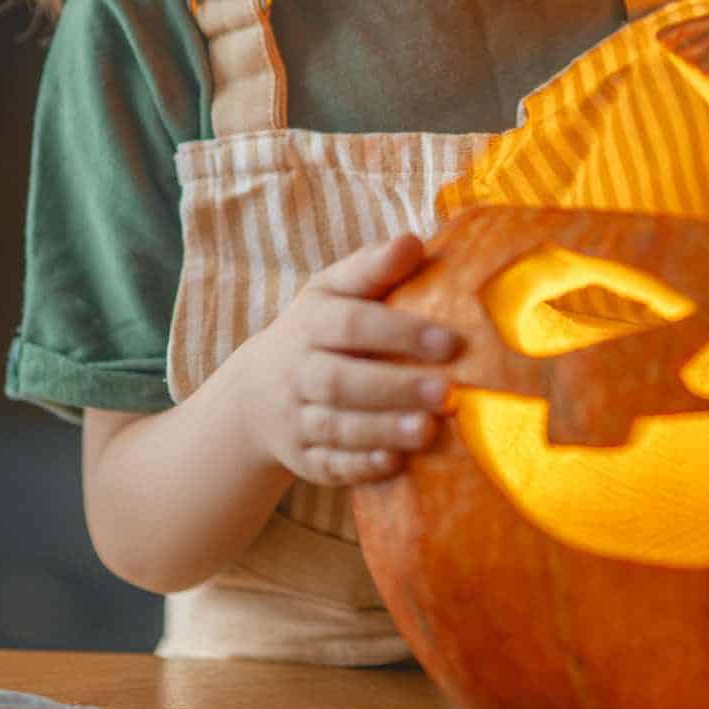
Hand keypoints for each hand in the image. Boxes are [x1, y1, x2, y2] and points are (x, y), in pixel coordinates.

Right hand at [235, 233, 461, 487]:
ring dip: (383, 430)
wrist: (257, 394)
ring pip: (336, 428)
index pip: (352, 324)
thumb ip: (372, 268)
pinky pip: (329, 466)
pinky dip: (360, 466)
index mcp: (311, 323)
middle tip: (447, 393)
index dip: (400, 333)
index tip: (451, 342)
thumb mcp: (334, 290)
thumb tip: (412, 241)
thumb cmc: (318, 329)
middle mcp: (298, 372)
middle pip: (341, 381)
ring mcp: (296, 419)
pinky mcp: (302, 459)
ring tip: (429, 430)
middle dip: (395, 388)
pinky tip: (395, 463)